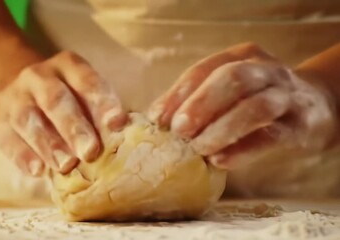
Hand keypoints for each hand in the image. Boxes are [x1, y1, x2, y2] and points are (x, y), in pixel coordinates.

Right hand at [0, 51, 127, 175]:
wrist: (19, 91)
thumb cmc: (67, 99)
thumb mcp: (84, 93)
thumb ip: (100, 111)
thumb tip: (122, 136)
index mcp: (68, 66)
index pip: (87, 80)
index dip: (103, 101)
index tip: (117, 124)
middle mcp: (39, 77)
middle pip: (55, 100)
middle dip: (74, 127)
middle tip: (90, 151)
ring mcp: (16, 98)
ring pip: (29, 120)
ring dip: (49, 144)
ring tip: (66, 165)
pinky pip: (7, 138)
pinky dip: (23, 156)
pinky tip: (38, 171)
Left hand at [148, 43, 337, 168]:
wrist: (317, 105)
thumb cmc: (259, 99)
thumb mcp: (231, 90)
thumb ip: (199, 100)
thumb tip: (158, 119)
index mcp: (241, 56)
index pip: (204, 69)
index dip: (178, 93)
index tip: (157, 118)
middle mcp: (265, 70)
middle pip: (232, 79)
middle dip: (200, 104)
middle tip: (178, 130)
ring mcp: (287, 95)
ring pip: (255, 106)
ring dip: (221, 128)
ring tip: (198, 148)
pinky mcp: (301, 124)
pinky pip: (271, 136)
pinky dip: (243, 149)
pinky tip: (220, 160)